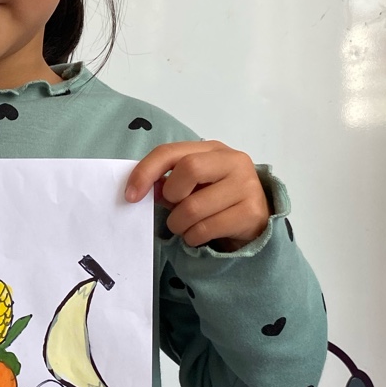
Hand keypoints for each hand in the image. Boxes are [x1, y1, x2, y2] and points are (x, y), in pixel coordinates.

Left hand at [125, 142, 269, 250]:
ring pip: (194, 207)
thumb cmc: (215, 200)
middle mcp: (234, 161)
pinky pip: (206, 229)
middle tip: (174, 208)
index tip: (130, 195)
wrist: (254, 221)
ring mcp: (246, 186)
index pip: (170, 152)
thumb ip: (169, 181)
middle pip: (189, 169)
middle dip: (172, 196)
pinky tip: (198, 235)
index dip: (145, 172)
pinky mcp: (251, 213)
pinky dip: (192, 237)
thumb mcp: (192, 185)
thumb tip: (142, 190)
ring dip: (179, 224)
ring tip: (185, 226)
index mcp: (213, 149)